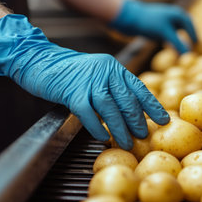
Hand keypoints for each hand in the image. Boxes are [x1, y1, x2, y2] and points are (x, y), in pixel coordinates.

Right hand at [0, 14, 168, 149]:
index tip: (164, 120)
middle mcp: (105, 72)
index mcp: (114, 68)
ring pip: (110, 108)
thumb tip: (132, 113)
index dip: (152, 106)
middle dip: (138, 120)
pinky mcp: (71, 91)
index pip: (139, 88)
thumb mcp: (97, 73)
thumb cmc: (69, 72)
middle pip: (127, 100)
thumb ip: (113, 88)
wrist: (38, 59)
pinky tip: (103, 138)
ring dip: (121, 128)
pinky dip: (97, 127)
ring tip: (127, 142)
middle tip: (144, 135)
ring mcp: (88, 81)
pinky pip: (88, 114)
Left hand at [110, 0, 197, 53]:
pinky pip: (169, 36)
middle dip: (188, 40)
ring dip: (180, 42)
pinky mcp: (158, 28)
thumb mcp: (165, 33)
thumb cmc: (149, 22)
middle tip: (192, 51)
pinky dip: (172, 43)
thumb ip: (178, 44)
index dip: (194, 37)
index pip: (191, 27)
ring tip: (182, 53)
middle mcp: (173, 17)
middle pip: (185, 29)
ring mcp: (166, 22)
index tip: (197, 48)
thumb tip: (188, 56)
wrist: (129, 17)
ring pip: (177, 34)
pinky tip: (171, 50)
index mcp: (178, 14)